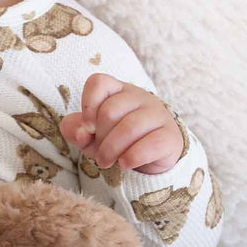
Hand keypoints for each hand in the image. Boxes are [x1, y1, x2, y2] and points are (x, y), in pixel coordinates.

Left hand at [59, 73, 183, 174]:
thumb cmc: (117, 139)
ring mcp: (157, 114)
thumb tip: (80, 133)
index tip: (87, 128)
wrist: (154, 155)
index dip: (88, 105)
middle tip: (99, 153)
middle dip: (98, 138)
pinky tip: (125, 164)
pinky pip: (150, 145)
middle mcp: (139, 97)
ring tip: (106, 162)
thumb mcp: (91, 135)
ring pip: (129, 127)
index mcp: (117, 90)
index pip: (98, 82)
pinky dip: (132, 157)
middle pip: (110, 111)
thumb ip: (76, 130)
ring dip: (111, 150)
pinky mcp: (170, 136)